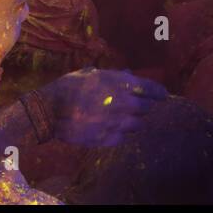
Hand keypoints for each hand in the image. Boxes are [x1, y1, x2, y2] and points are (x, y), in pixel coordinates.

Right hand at [42, 69, 167, 147]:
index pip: (151, 89)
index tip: (163, 96)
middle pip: (147, 108)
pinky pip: (122, 138)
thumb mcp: (92, 73)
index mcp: (121, 84)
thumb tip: (128, 74)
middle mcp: (123, 103)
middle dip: (145, 107)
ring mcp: (116, 122)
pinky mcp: (106, 138)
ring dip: (134, 122)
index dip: (159, 93)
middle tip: (140, 107)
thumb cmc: (70, 87)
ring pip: (137, 125)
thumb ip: (114, 76)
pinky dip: (121, 134)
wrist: (49, 110)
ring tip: (127, 120)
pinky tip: (114, 130)